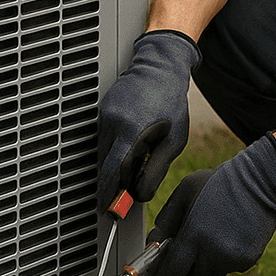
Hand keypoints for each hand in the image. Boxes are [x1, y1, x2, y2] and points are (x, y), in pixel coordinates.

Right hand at [96, 30, 199, 210]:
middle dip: (111, 184)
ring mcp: (105, 114)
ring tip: (131, 168)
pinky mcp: (102, 109)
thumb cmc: (171, 101)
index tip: (110, 209)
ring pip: (102, 153)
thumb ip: (155, 169)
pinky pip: (103, 138)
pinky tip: (128, 146)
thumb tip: (140, 194)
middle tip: (119, 199)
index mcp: (132, 131)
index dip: (109, 194)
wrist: (160, 65)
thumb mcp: (173, 140)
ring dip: (112, 166)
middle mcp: (113, 122)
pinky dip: (112, 149)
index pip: (113, 172)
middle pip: (104, 165)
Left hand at [147, 133, 275, 275]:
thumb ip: (164, 221)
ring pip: (210, 275)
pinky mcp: (248, 261)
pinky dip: (225, 259)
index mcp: (193, 237)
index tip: (165, 267)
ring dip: (207, 263)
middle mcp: (212, 254)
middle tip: (191, 246)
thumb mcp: (183, 193)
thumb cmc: (216, 184)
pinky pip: (228, 269)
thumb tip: (153, 245)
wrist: (258, 181)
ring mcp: (232, 260)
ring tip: (214, 235)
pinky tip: (230, 235)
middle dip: (186, 267)